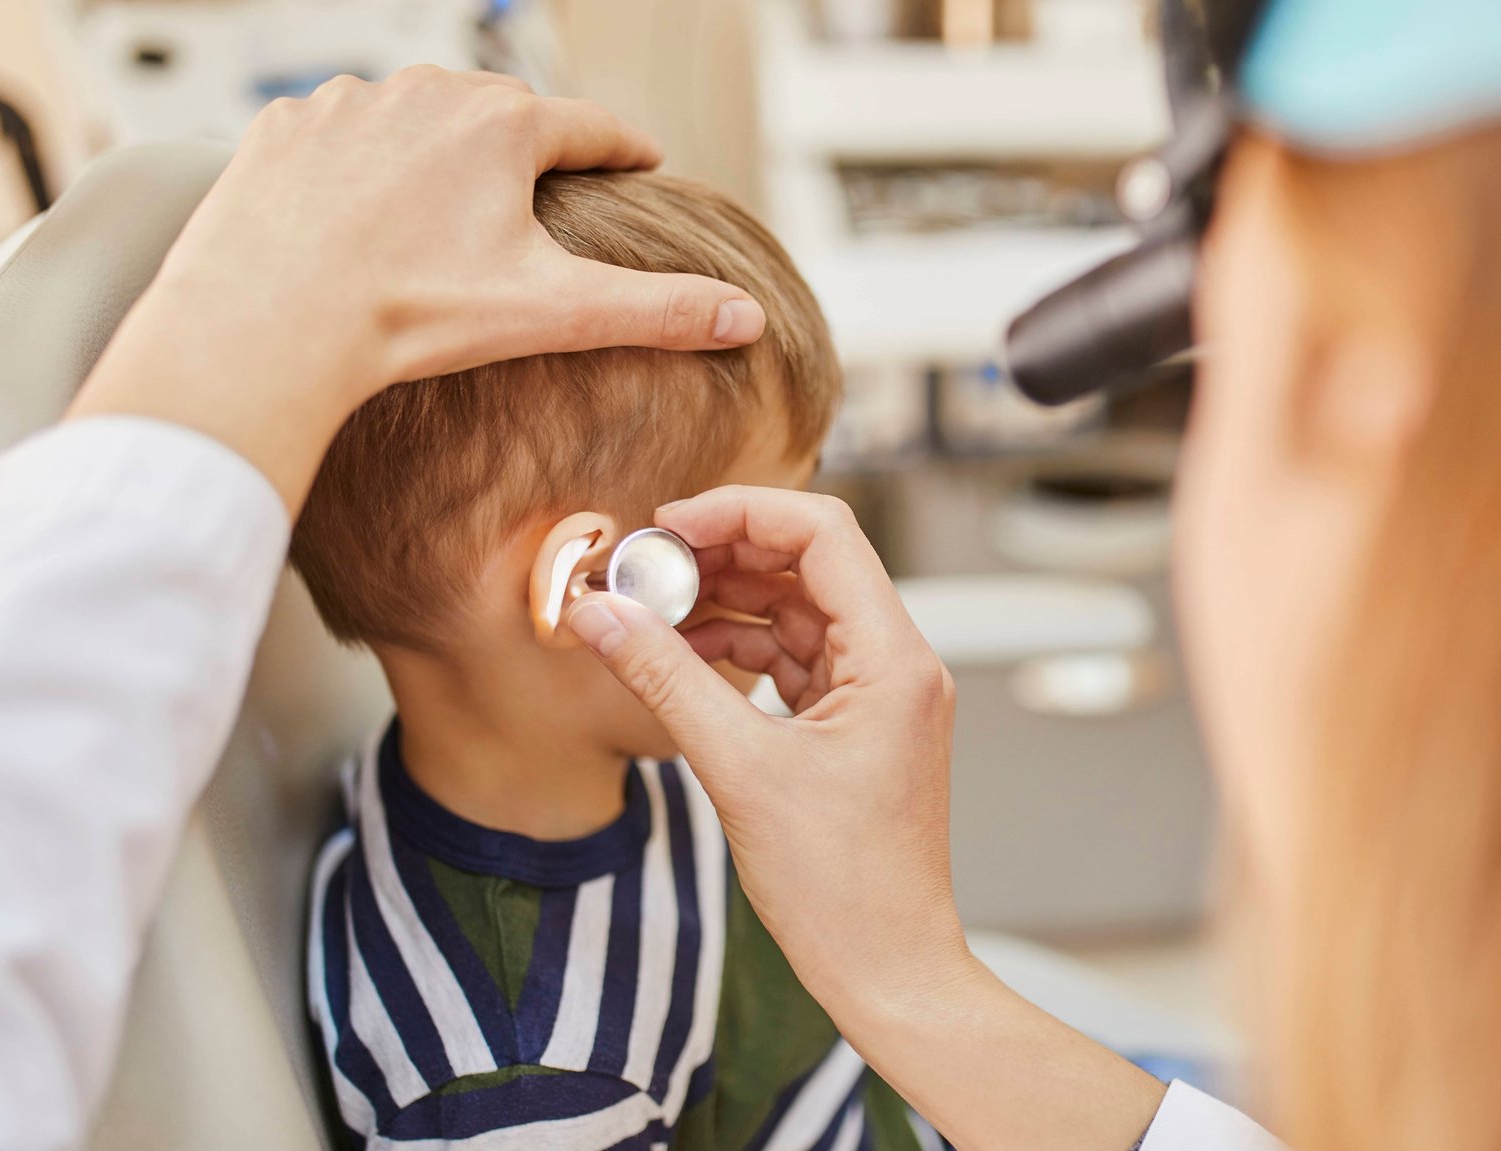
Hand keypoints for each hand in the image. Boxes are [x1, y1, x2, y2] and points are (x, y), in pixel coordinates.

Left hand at [68, 67, 764, 510]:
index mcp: (503, 125)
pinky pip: (340, 134)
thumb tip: (748, 318)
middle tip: (543, 194)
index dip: (623, 150)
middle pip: (501, 118)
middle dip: (527, 152)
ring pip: (416, 120)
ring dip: (438, 153)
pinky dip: (360, 165)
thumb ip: (657, 310)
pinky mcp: (283, 126)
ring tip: (447, 209)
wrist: (268, 322)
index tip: (642, 161)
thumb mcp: (552, 314)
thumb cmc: (411, 316)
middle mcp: (426, 91)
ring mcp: (347, 102)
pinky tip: (363, 211)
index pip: (589, 128)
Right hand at [564, 487, 1167, 1150]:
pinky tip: (682, 651)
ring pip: (798, 609)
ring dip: (726, 601)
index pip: (823, 532)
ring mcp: (881, 694)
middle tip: (645, 567)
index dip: (741, 511)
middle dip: (724, 553)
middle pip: (809, 562)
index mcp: (894, 659)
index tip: (668, 526)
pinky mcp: (857, 725)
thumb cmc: (841, 888)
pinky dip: (740, 648)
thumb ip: (665, 679)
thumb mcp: (737, 770)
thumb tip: (600, 615)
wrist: (887, 968)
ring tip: (650, 608)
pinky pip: (796, 657)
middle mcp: (900, 663)